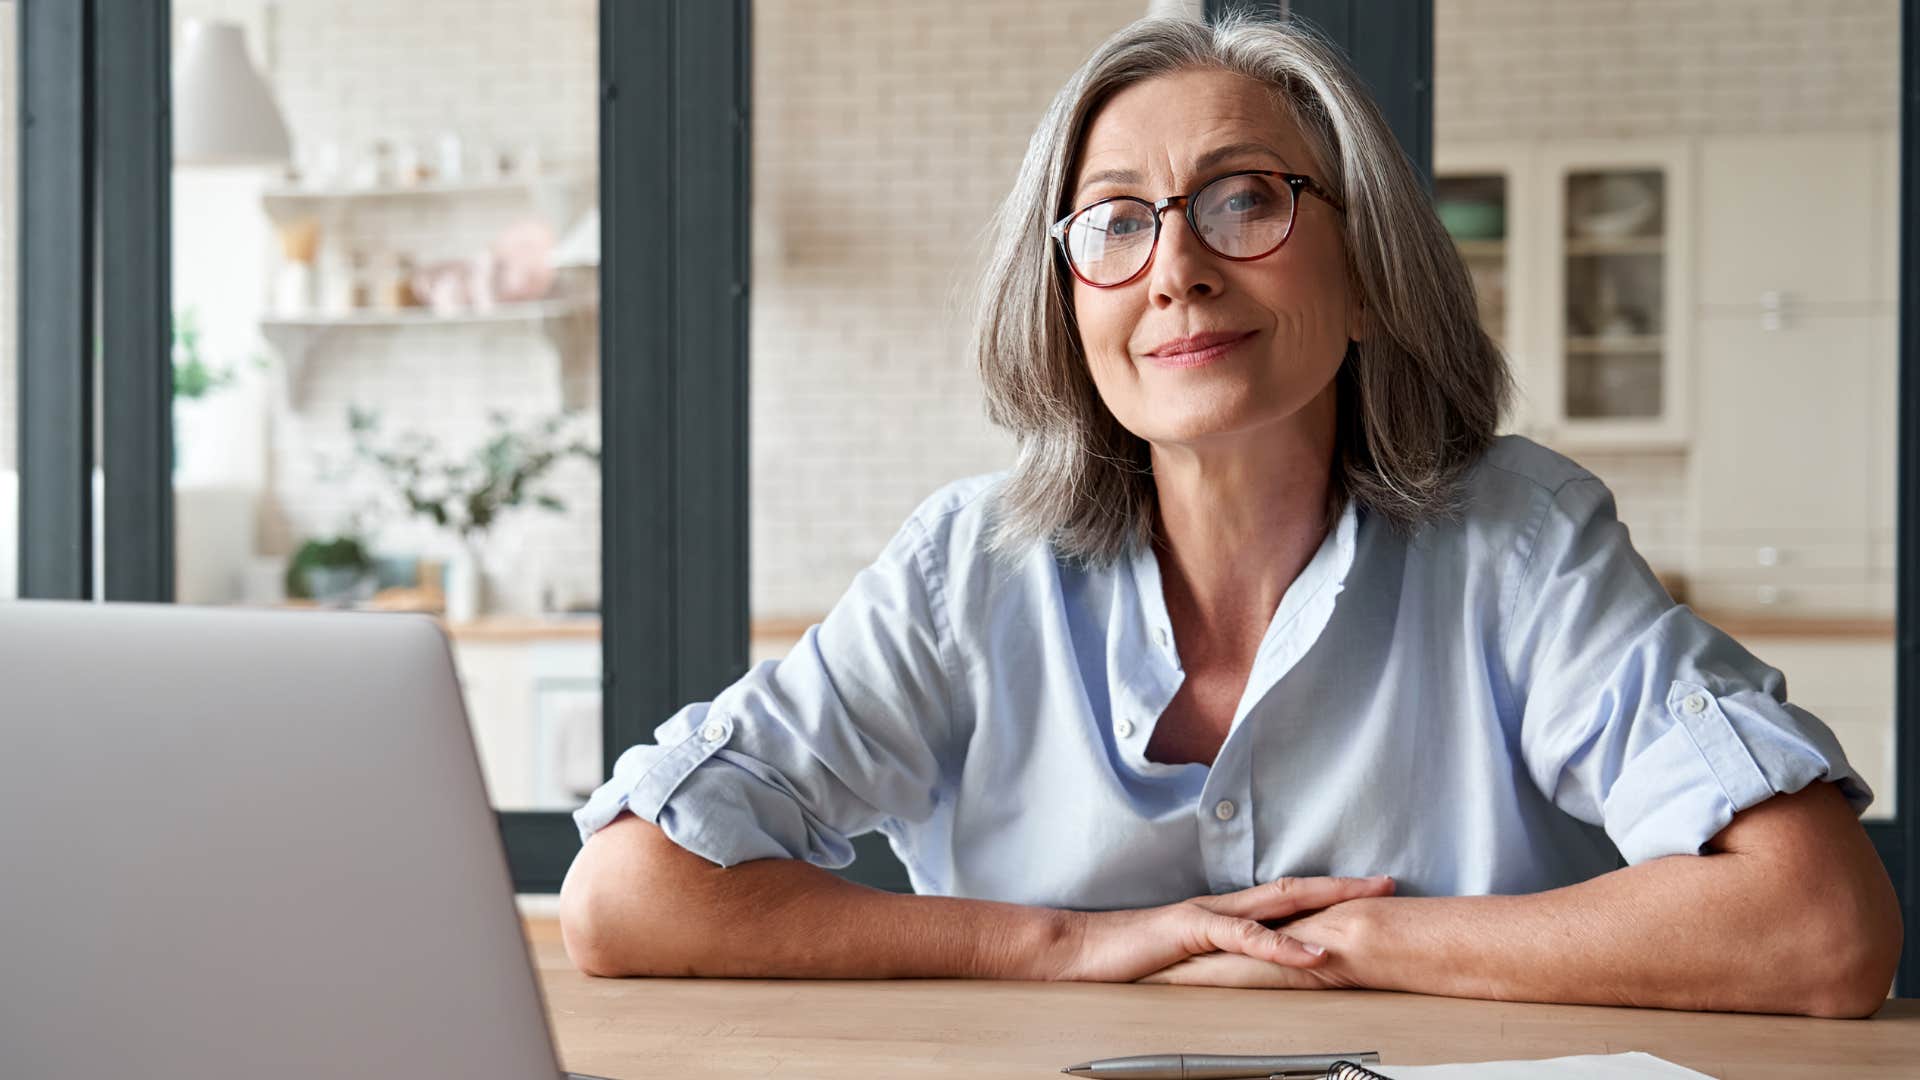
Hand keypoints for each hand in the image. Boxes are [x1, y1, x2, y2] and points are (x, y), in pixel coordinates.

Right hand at [1136, 893, 1383, 988]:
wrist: (1080, 949)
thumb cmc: (1128, 958)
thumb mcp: (1186, 960)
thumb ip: (1219, 960)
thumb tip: (1253, 972)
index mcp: (1223, 914)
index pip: (1285, 896)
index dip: (1327, 893)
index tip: (1365, 893)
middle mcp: (1222, 906)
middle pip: (1294, 888)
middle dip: (1343, 887)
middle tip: (1386, 885)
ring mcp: (1208, 915)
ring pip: (1277, 903)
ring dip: (1325, 904)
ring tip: (1364, 909)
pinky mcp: (1192, 931)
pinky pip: (1244, 937)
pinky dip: (1282, 944)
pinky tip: (1311, 951)